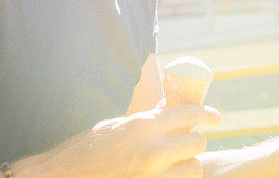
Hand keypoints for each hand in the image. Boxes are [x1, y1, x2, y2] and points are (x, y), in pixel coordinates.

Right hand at [12, 104, 220, 177]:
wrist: (62, 177)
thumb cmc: (88, 148)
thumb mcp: (120, 125)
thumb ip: (148, 120)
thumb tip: (172, 109)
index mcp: (144, 126)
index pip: (190, 114)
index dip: (208, 115)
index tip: (216, 118)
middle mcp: (152, 151)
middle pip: (198, 142)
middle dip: (196, 141)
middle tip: (191, 141)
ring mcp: (152, 176)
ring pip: (194, 168)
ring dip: (189, 164)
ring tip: (179, 162)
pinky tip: (169, 174)